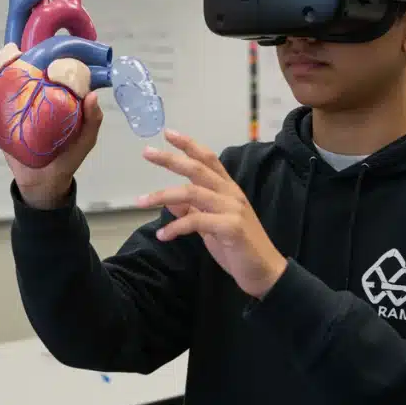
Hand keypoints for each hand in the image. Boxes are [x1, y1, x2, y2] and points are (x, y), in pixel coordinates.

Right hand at [0, 55, 102, 208]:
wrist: (45, 184)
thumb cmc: (68, 158)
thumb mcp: (85, 139)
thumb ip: (92, 120)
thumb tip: (92, 95)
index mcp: (53, 97)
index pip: (44, 71)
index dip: (37, 57)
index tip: (30, 48)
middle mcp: (33, 99)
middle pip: (18, 75)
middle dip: (7, 61)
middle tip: (1, 55)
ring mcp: (15, 111)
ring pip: (0, 88)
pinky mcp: (1, 125)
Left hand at [137, 130, 286, 298]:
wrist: (264, 272)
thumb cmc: (238, 248)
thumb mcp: (210, 226)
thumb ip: (192, 211)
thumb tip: (169, 200)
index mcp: (228, 189)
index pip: (208, 159)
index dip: (188, 144)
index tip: (168, 133)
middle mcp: (231, 194)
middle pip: (197, 169)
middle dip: (170, 159)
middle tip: (146, 152)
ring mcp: (232, 209)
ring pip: (192, 192)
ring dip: (163, 195)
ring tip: (141, 201)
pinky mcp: (231, 227)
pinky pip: (196, 221)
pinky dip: (176, 227)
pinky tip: (163, 235)